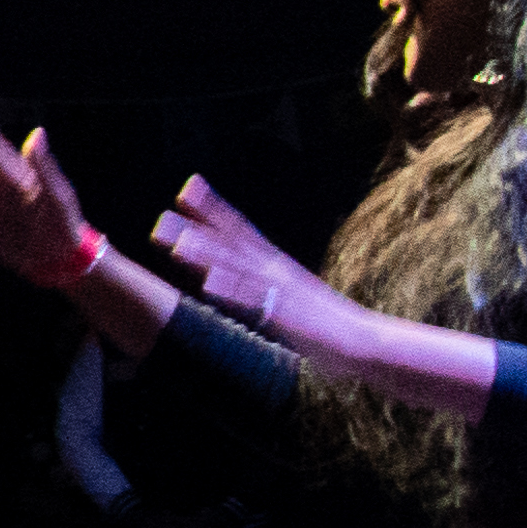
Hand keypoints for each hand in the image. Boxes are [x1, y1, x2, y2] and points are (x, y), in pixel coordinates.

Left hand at [152, 175, 346, 356]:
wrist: (363, 340)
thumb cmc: (324, 323)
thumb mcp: (289, 294)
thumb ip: (261, 283)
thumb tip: (232, 277)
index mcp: (276, 264)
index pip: (240, 229)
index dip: (213, 208)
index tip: (188, 187)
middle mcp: (275, 270)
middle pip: (232, 243)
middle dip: (199, 228)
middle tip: (163, 215)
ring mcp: (280, 291)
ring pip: (238, 268)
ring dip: (208, 254)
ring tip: (178, 243)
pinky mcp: (285, 316)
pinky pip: (254, 302)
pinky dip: (232, 292)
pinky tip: (210, 284)